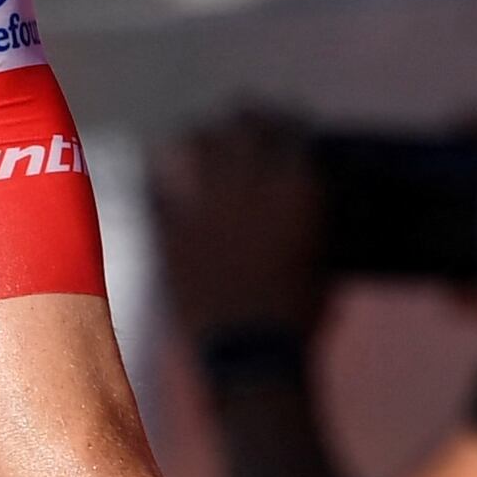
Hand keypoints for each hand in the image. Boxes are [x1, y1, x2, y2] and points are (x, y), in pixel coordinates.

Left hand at [151, 109, 328, 347]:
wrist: (249, 357)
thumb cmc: (298, 316)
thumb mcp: (322, 260)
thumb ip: (308, 218)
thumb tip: (298, 198)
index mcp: (293, 188)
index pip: (290, 128)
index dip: (288, 122)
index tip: (288, 125)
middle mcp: (246, 184)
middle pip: (242, 123)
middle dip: (247, 119)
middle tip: (248, 126)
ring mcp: (201, 204)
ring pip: (193, 142)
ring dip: (202, 140)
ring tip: (206, 148)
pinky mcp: (167, 229)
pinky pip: (153, 183)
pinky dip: (161, 176)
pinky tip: (165, 176)